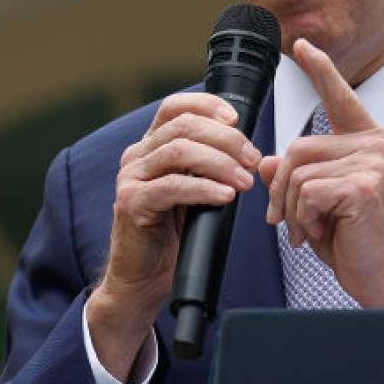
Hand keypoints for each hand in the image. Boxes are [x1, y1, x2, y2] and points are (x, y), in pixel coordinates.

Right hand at [87, 92, 259, 379]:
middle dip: (226, 140)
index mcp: (152, 147)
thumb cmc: (172, 235)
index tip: (236, 119)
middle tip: (252, 159)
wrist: (144, 278)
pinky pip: (172, 187)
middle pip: (184, 127)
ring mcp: (131, 178)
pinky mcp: (131, 203)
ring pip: (179, 152)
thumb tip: (249, 151)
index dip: (206, 105)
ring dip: (220, 163)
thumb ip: (210, 166)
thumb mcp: (195, 191)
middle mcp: (138, 156)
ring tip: (244, 181)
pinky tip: (225, 197)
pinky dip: (204, 189)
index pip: (175, 107)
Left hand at [260, 39, 383, 308]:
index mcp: (366, 142)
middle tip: (291, 222)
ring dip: (293, 210)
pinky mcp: (362, 185)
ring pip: (297, 173)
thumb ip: (297, 176)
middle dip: (282, 191)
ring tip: (312, 230)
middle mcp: (373, 145)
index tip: (302, 46)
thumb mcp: (318, 204)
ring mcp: (371, 163)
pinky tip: (322, 234)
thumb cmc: (356, 242)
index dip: (320, 70)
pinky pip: (307, 193)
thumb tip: (265, 163)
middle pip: (296, 148)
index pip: (339, 97)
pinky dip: (304, 220)